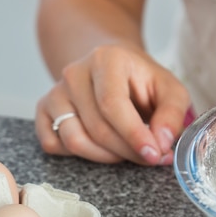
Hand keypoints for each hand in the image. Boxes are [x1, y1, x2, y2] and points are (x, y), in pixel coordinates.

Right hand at [35, 44, 190, 164]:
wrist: (109, 68)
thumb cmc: (140, 80)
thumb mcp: (169, 89)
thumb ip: (172, 114)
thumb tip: (161, 143)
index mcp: (106, 59)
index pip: (113, 105)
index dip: (133, 135)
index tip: (153, 155)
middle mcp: (74, 73)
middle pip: (97, 128)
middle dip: (126, 151)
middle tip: (148, 157)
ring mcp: (55, 92)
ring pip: (74, 140)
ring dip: (104, 156)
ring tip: (124, 151)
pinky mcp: (43, 109)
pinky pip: (53, 144)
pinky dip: (77, 154)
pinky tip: (98, 145)